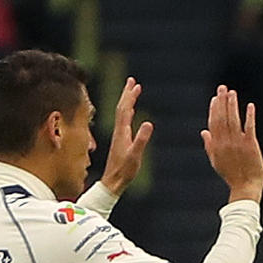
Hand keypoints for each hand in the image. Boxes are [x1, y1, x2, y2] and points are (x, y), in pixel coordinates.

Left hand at [99, 76, 153, 194]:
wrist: (113, 181)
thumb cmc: (124, 171)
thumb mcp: (135, 155)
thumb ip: (141, 139)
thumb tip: (148, 123)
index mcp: (122, 132)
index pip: (125, 109)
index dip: (130, 96)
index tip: (135, 84)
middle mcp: (119, 131)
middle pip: (122, 107)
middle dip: (127, 93)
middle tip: (132, 81)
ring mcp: (119, 135)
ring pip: (122, 113)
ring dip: (127, 101)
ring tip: (133, 91)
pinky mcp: (121, 140)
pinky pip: (124, 121)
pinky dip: (128, 112)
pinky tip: (131, 111)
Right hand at [201, 84, 262, 202]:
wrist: (245, 187)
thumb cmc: (231, 175)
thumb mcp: (216, 161)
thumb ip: (209, 145)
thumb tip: (203, 131)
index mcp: (217, 145)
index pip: (214, 123)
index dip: (214, 109)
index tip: (215, 98)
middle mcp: (226, 142)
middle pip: (222, 118)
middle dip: (222, 102)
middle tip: (223, 88)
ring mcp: (238, 143)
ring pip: (234, 120)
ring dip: (232, 105)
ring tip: (232, 93)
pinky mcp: (251, 145)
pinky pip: (249, 128)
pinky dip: (249, 116)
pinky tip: (250, 106)